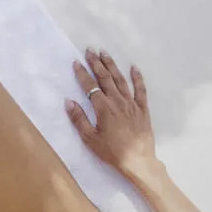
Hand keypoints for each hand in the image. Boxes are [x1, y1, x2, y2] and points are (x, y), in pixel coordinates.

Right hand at [66, 49, 157, 180]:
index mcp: (103, 108)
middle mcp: (118, 101)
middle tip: (90, 50)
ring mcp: (132, 104)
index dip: (82, 74)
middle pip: (105, 78)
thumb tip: (69, 101)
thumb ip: (79, 119)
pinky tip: (134, 68)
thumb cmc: (112, 152)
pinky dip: (137, 78)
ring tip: (105, 53)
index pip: (90, 86)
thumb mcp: (91, 139)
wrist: (139, 161)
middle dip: (96, 63)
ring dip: (112, 66)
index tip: (76, 62)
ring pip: (121, 80)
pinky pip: (140, 90)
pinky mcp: (143, 109)